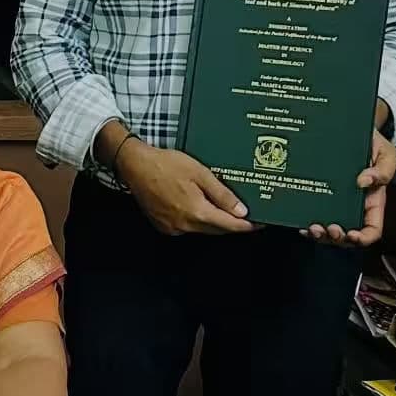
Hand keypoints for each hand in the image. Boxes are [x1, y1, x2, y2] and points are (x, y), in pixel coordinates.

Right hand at [114, 139, 255, 236]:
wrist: (135, 165)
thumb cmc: (165, 165)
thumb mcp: (200, 173)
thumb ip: (222, 194)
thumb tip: (241, 211)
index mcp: (197, 212)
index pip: (230, 226)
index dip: (247, 225)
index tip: (260, 222)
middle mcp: (185, 225)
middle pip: (217, 230)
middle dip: (232, 223)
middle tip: (245, 213)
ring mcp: (173, 227)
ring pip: (202, 229)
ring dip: (214, 221)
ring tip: (221, 206)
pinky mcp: (163, 225)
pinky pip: (187, 227)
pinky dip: (196, 220)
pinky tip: (197, 206)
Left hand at [301, 128, 395, 247]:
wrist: (352, 128)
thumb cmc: (372, 143)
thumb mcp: (386, 153)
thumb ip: (384, 169)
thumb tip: (365, 182)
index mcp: (372, 201)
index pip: (372, 229)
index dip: (363, 238)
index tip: (352, 235)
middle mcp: (353, 206)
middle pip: (347, 235)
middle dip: (337, 238)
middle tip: (329, 229)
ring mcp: (335, 203)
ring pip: (328, 229)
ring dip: (320, 235)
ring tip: (313, 228)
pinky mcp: (319, 195)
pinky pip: (313, 215)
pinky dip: (307, 224)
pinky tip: (302, 223)